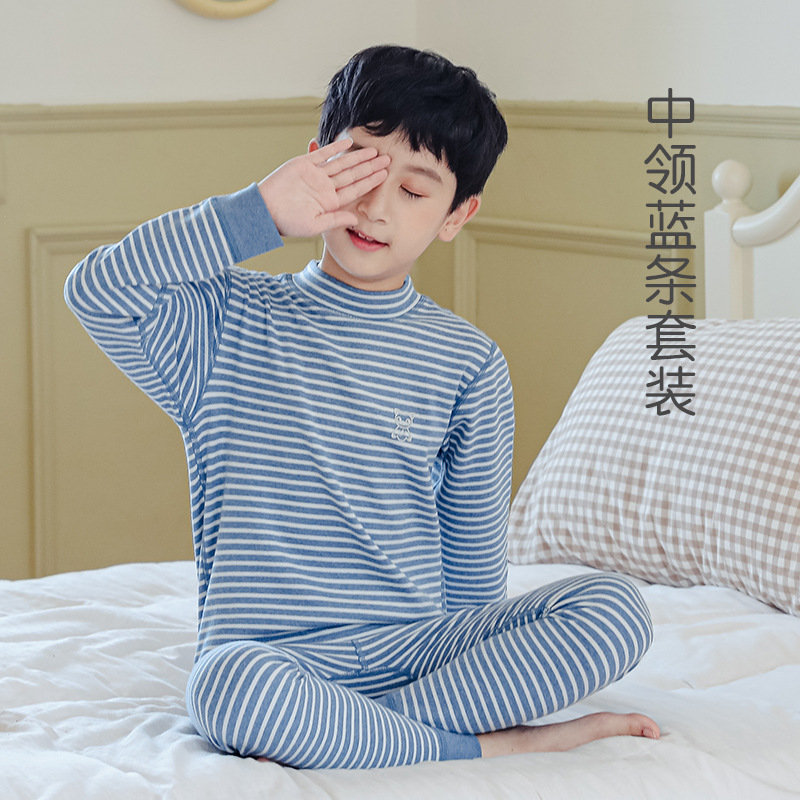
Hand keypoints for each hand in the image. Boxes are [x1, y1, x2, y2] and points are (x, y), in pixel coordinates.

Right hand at [257, 139, 389, 236]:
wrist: (264, 211)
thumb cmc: (288, 222)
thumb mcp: (315, 225)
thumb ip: (336, 219)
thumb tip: (356, 219)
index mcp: (330, 202)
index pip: (355, 190)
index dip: (370, 182)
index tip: (385, 176)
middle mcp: (326, 187)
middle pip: (353, 175)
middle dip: (370, 167)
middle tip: (388, 159)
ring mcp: (316, 175)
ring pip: (341, 163)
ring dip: (358, 157)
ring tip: (374, 151)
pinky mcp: (304, 164)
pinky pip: (323, 154)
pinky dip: (335, 148)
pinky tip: (349, 143)